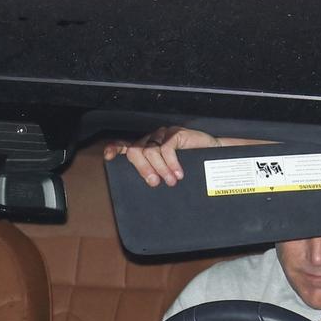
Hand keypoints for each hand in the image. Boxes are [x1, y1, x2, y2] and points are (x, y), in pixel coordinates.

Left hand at [104, 126, 220, 186]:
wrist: (212, 155)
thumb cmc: (190, 166)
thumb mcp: (169, 173)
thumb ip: (157, 175)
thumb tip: (149, 187)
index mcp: (145, 148)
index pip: (125, 146)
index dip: (115, 149)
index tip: (108, 157)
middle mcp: (151, 140)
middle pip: (136, 151)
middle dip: (144, 169)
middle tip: (155, 183)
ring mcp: (162, 135)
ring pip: (151, 151)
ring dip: (161, 169)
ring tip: (172, 181)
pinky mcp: (175, 133)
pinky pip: (166, 148)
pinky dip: (171, 163)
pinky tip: (179, 173)